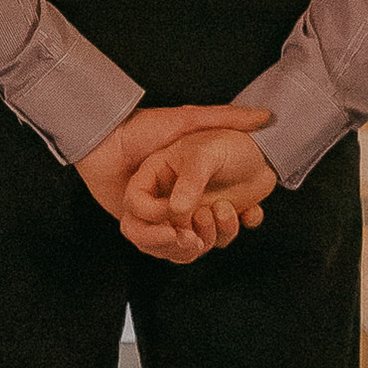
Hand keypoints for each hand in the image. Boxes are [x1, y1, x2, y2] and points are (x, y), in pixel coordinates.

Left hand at [76, 102, 269, 263]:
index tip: (249, 211)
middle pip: (209, 229)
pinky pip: (159, 248)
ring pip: (188, 242)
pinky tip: (182, 239)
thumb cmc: (144, 128)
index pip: (224, 206)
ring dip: (198, 243)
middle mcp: (178, 199)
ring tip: (199, 235)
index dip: (239, 214)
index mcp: (190, 180)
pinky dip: (172, 250)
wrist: (103, 139)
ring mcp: (158, 214)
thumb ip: (225, 117)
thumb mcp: (189, 120)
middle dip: (220, 232)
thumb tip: (265, 117)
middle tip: (223, 219)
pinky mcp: (139, 225)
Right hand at [120, 123, 275, 257]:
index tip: (174, 218)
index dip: (150, 216)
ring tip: (225, 209)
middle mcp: (169, 197)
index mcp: (156, 174)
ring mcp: (191, 212)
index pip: (135, 203)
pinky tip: (247, 211)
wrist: (264, 150)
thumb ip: (189, 183)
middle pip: (151, 234)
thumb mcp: (205, 155)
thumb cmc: (228, 144)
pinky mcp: (214, 222)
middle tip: (193, 240)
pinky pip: (215, 241)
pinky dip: (231, 232)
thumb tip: (176, 213)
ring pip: (185, 244)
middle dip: (172, 243)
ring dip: (208, 236)